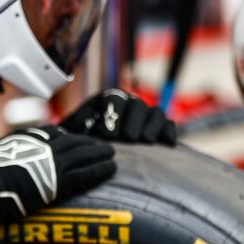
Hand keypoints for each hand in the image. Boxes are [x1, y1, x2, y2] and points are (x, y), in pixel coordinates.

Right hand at [0, 126, 114, 243]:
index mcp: (21, 140)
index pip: (50, 134)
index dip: (66, 138)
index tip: (76, 140)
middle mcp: (37, 146)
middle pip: (70, 141)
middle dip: (88, 144)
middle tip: (102, 146)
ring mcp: (48, 162)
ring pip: (81, 154)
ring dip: (99, 154)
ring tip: (111, 156)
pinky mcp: (56, 180)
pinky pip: (84, 172)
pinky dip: (98, 169)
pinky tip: (110, 169)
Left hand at [61, 89, 176, 145]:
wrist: (91, 144)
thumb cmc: (82, 135)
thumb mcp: (74, 128)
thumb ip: (79, 122)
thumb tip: (84, 124)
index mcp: (107, 99)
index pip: (115, 100)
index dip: (114, 115)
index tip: (109, 135)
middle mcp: (128, 103)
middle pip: (137, 105)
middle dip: (133, 121)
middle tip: (129, 138)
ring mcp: (144, 114)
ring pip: (155, 112)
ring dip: (152, 126)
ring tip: (146, 140)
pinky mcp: (157, 127)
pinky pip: (168, 124)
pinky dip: (169, 132)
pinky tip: (168, 143)